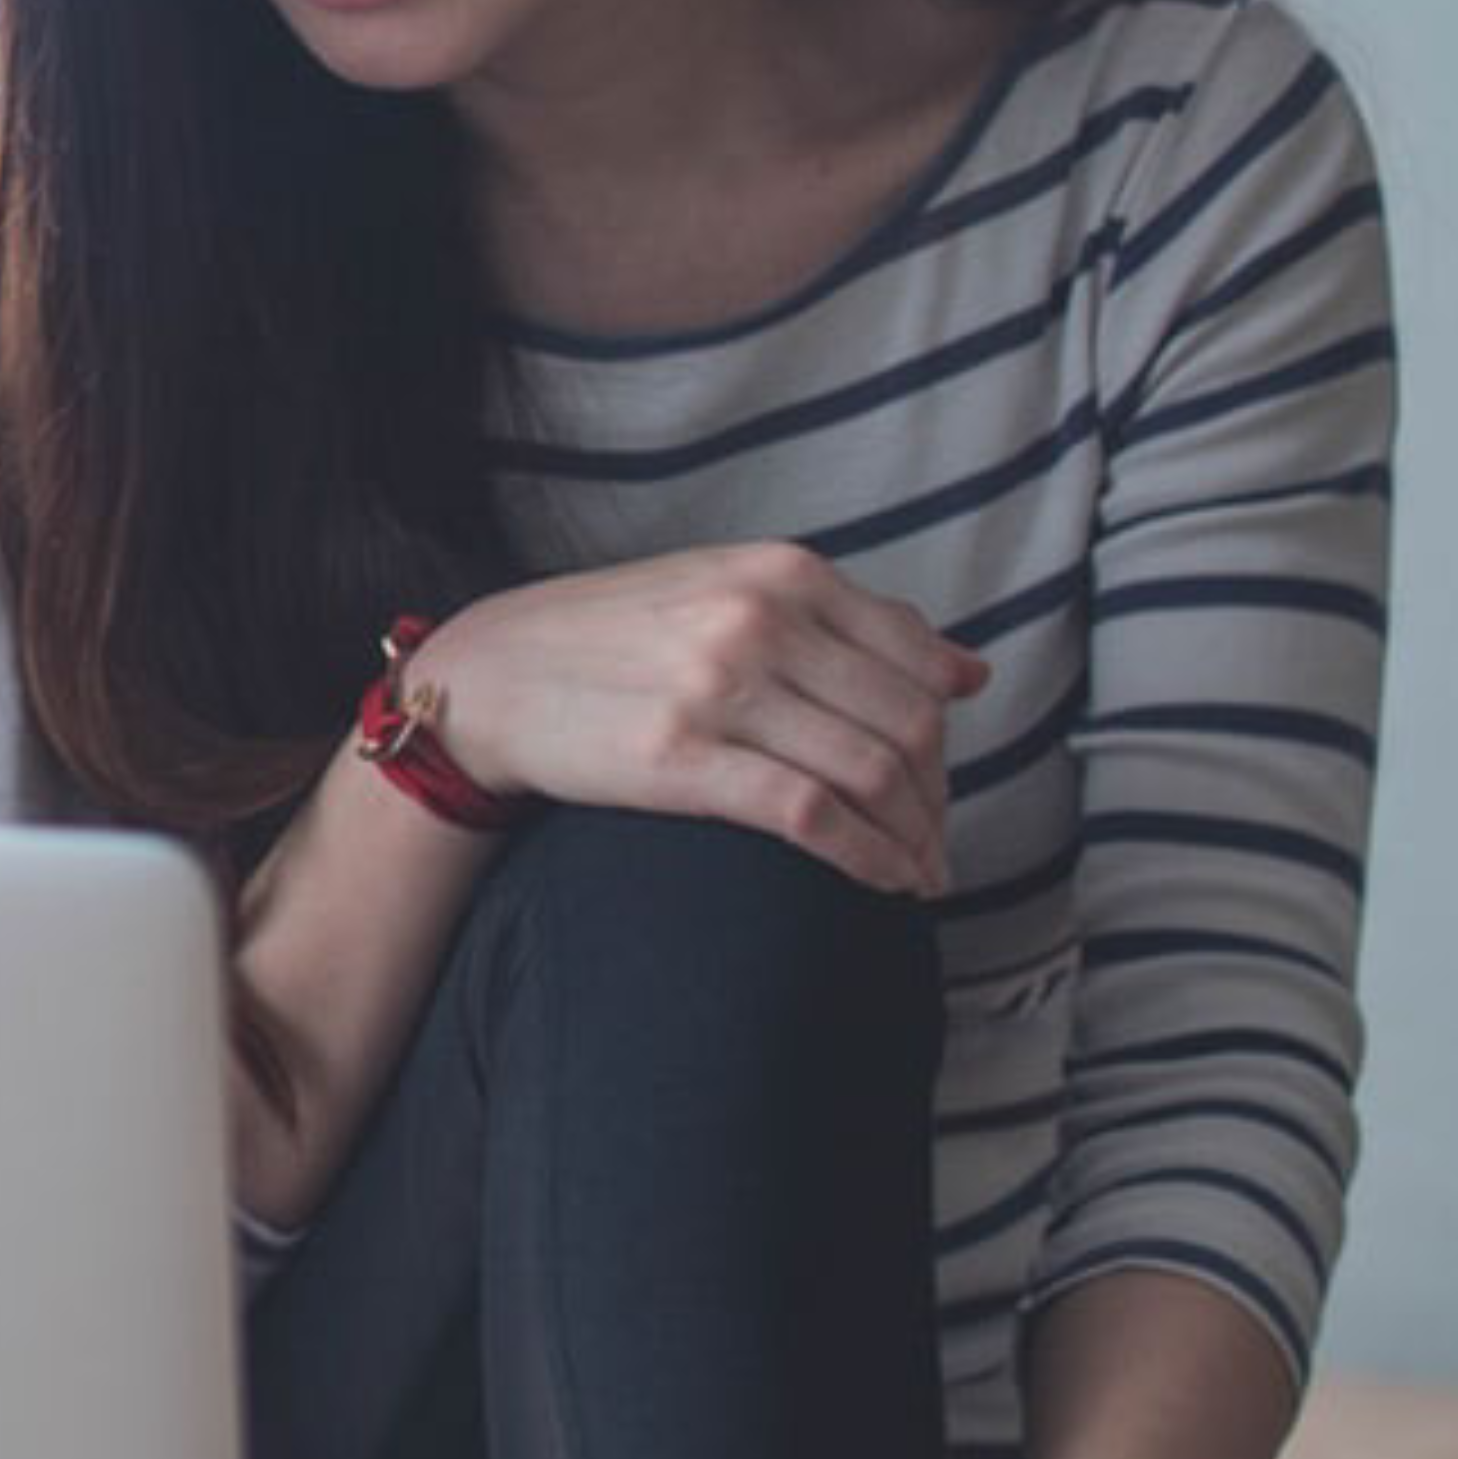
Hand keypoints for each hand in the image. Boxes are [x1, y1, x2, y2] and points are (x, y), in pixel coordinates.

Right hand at [406, 545, 987, 894]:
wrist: (488, 676)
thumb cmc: (609, 641)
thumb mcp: (725, 593)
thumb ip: (843, 622)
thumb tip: (969, 672)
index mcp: (780, 574)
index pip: (918, 667)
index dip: (947, 743)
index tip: (938, 789)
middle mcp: (759, 620)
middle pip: (908, 726)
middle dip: (937, 802)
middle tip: (933, 847)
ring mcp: (719, 687)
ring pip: (873, 774)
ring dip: (915, 841)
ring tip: (918, 878)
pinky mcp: (681, 758)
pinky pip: (813, 816)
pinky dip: (869, 859)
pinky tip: (883, 884)